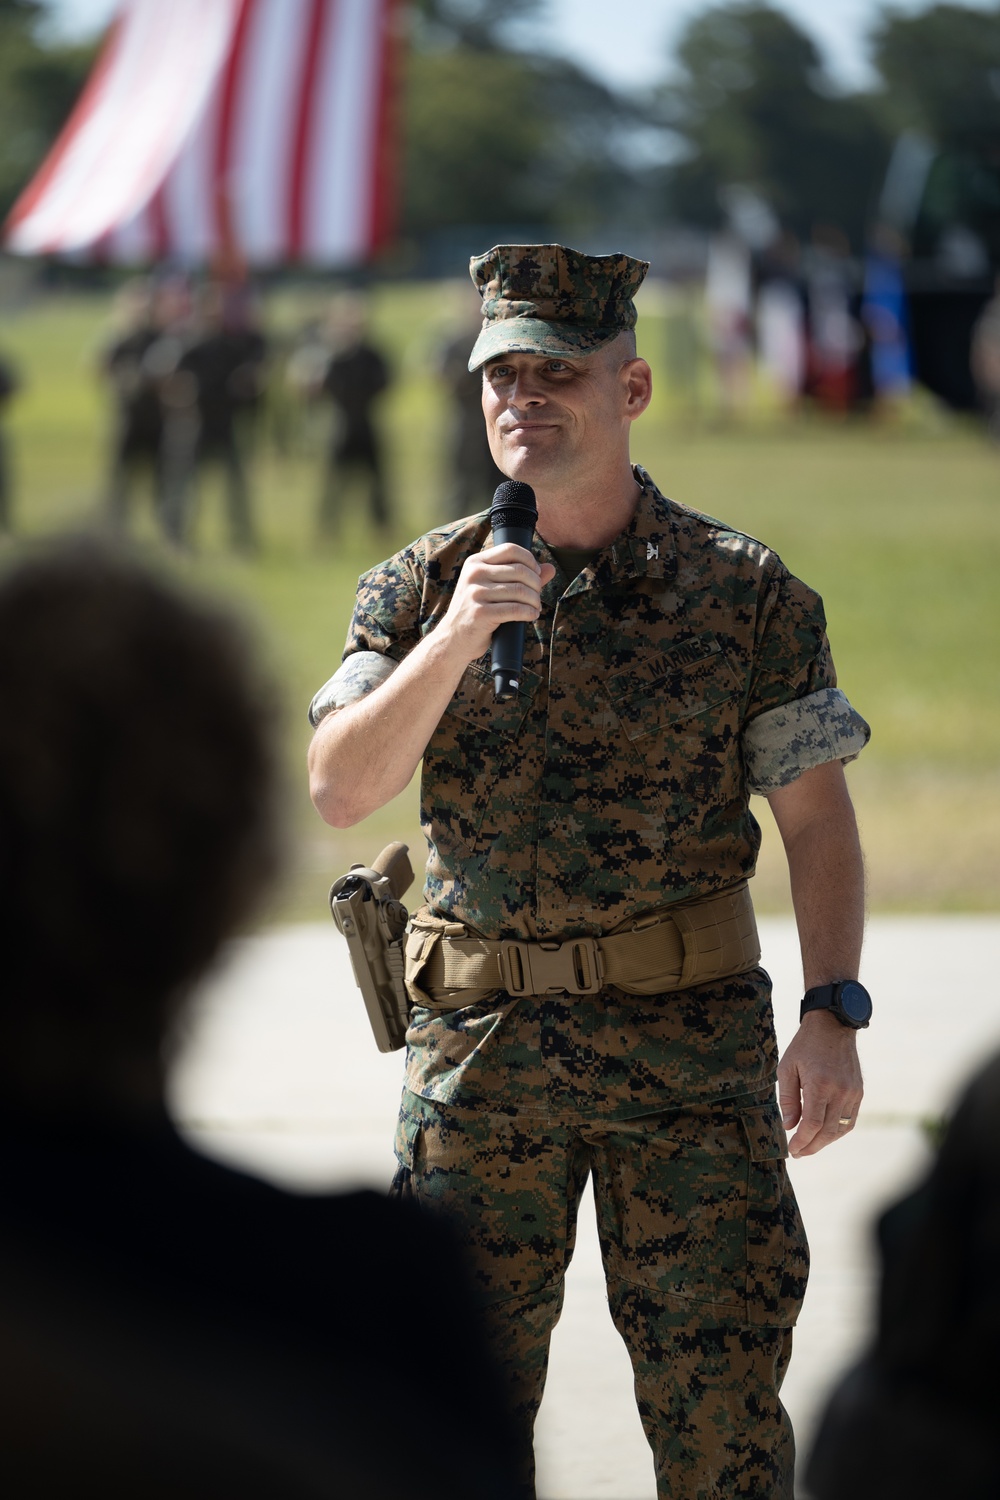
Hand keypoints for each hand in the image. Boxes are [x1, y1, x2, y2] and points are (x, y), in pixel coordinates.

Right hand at [438, 543, 555, 663]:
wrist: (453, 639)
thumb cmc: (476, 611)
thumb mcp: (492, 588)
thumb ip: (520, 576)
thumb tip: (550, 568)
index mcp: (475, 562)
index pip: (511, 549)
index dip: (530, 560)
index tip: (537, 574)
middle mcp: (474, 574)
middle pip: (519, 570)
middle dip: (536, 584)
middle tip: (537, 596)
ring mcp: (475, 594)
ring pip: (520, 591)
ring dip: (534, 601)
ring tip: (535, 608)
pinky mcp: (480, 613)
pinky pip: (515, 609)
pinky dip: (529, 613)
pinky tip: (532, 615)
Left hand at [778, 1010, 863, 1157]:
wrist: (833, 1026)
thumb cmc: (805, 1046)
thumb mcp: (787, 1067)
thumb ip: (789, 1099)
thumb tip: (790, 1126)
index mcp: (820, 1084)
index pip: (813, 1124)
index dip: (802, 1141)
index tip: (792, 1149)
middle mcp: (840, 1091)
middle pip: (828, 1131)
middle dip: (812, 1146)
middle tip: (798, 1153)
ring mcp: (852, 1093)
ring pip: (840, 1129)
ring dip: (825, 1142)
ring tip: (809, 1146)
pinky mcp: (859, 1092)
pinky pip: (850, 1120)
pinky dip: (837, 1131)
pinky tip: (824, 1133)